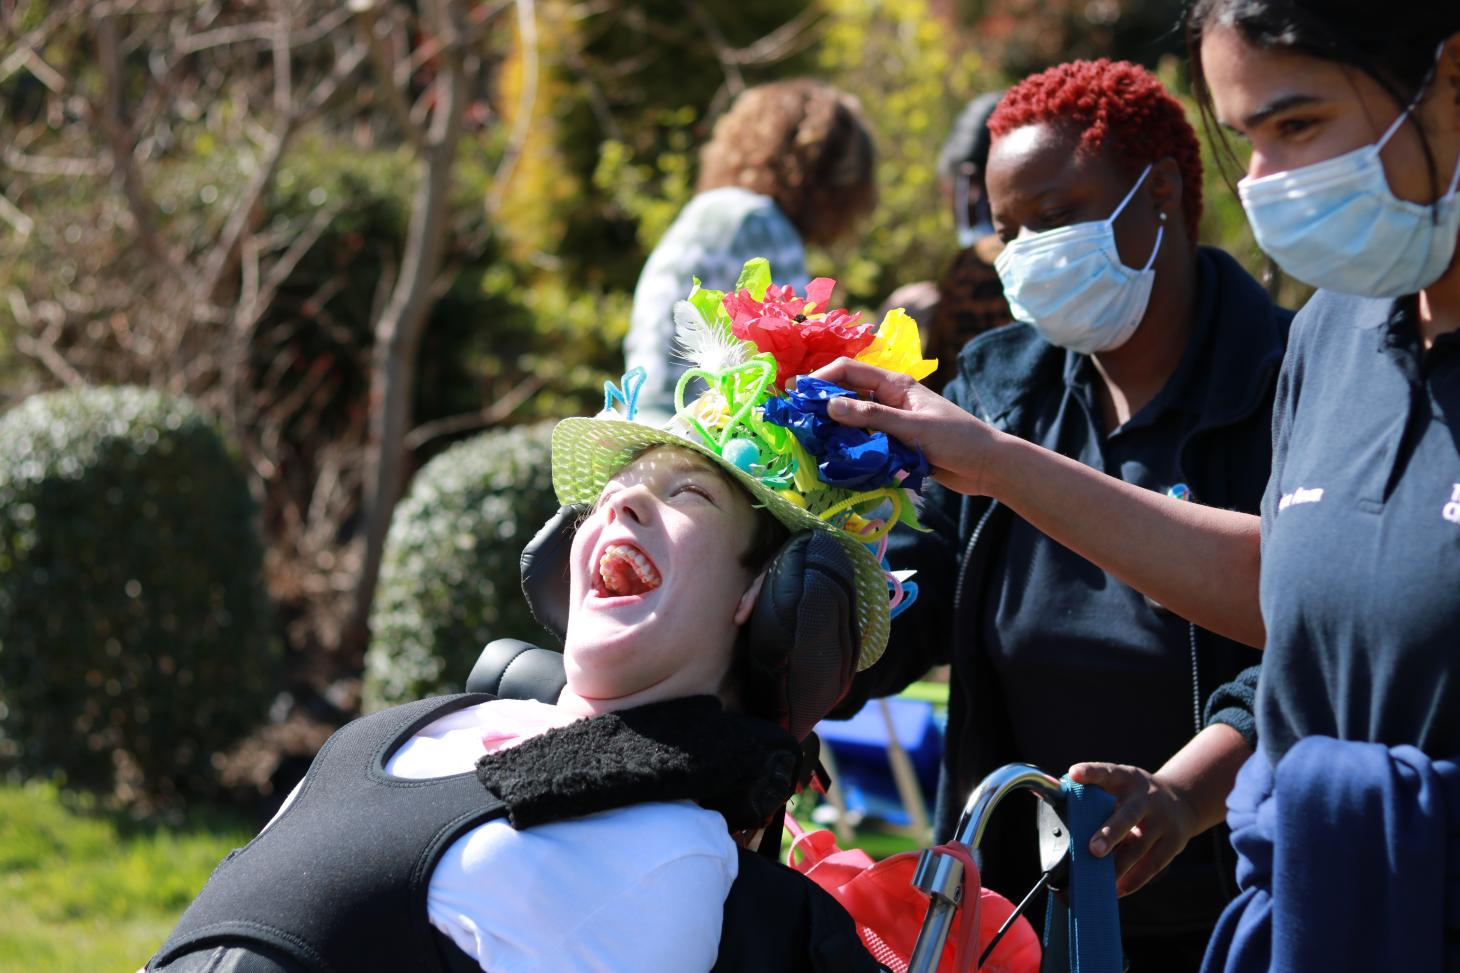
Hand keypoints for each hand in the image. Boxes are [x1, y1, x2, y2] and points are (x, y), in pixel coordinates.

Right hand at [807, 358, 999, 495]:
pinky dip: (851, 447)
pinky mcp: (895, 444)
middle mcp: (890, 399)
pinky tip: (839, 459)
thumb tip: (829, 405)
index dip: (822, 378)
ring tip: (815, 443)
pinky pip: (865, 441)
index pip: (849, 370)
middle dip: (823, 405)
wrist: (988, 467)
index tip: (798, 396)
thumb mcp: (912, 427)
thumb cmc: (957, 439)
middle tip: (800, 423)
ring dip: (836, 430)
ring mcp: (892, 422)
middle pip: (847, 394)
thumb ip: (871, 416)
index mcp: (896, 385)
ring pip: (854, 420)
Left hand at [1068, 761, 1198, 896]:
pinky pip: (1153, 864)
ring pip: (1140, 846)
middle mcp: (1147, 797)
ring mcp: (1163, 820)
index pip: (1108, 772)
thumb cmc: (1135, 796)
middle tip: (1093, 849)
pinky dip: (1134, 880)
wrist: (1183, 800)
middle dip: (1110, 833)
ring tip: (1102, 879)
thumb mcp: (1121, 785)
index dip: (1091, 773)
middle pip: (1129, 815)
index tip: (1073, 774)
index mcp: (1127, 778)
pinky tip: (1117, 889)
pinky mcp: (1174, 842)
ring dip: (1120, 865)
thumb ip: (1095, 794)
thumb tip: (1055, 807)